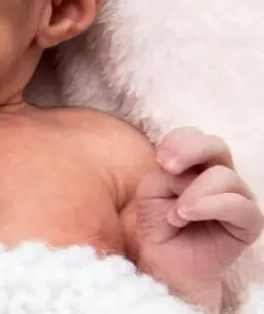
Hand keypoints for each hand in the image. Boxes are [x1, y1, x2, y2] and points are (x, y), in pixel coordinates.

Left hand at [135, 127, 262, 302]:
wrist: (167, 262)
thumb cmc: (160, 224)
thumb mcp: (151, 192)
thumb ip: (164, 174)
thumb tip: (182, 169)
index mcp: (195, 164)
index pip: (193, 136)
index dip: (178, 141)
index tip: (160, 161)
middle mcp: (219, 175)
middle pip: (216, 145)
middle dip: (190, 150)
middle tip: (168, 167)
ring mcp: (237, 196)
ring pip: (224, 176)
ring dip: (192, 194)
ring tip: (175, 214)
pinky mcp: (249, 221)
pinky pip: (238, 205)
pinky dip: (208, 207)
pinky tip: (186, 216)